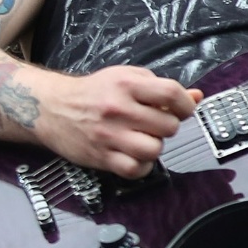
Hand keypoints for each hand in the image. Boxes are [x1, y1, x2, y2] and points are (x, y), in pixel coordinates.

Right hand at [34, 65, 199, 177]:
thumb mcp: (127, 77)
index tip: (183, 109)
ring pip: (155, 149)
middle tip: (154, 123)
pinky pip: (136, 169)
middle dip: (167, 125)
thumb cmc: (94, 92)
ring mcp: (109, 135)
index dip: (185, 105)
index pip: (172, 94)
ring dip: (155, 146)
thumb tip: (196, 97)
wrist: (51, 107)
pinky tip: (135, 154)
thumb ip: (161, 87)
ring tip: (144, 138)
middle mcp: (118, 109)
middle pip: (168, 126)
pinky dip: (142, 166)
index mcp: (126, 84)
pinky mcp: (101, 157)